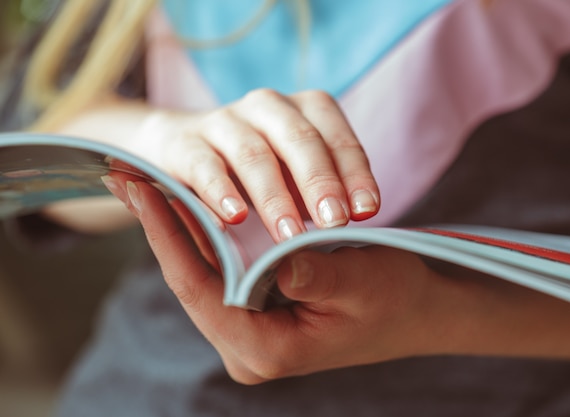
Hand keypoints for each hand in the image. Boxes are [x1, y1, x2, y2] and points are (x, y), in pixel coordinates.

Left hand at [110, 179, 569, 384]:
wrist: (418, 314)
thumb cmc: (396, 301)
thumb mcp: (360, 281)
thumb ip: (310, 269)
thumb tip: (266, 248)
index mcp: (266, 349)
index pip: (200, 288)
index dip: (167, 235)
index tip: (140, 188)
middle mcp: (248, 346)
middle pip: (190, 280)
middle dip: (162, 227)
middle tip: (129, 178)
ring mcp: (251, 331)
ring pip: (201, 273)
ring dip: (178, 229)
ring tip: (145, 185)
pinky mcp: (259, 312)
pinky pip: (220, 270)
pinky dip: (204, 235)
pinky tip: (185, 204)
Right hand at [130, 89, 379, 241]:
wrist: (184, 149)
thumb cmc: (260, 170)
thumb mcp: (298, 178)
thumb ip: (324, 193)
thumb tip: (354, 224)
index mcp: (305, 109)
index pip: (337, 138)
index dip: (354, 174)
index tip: (366, 212)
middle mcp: (268, 106)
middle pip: (299, 140)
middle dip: (319, 182)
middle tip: (334, 223)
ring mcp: (224, 121)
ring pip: (253, 154)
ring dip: (274, 197)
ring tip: (289, 237)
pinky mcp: (185, 143)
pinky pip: (204, 165)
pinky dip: (219, 191)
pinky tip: (233, 219)